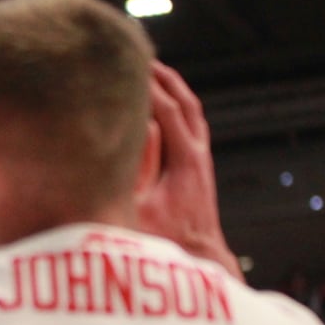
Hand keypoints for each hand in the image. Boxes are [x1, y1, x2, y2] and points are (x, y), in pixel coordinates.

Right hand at [136, 61, 242, 280]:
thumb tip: (133, 132)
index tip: (123, 67)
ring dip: (171, 90)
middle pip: (185, 102)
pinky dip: (173, 110)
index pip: (166, 109)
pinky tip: (157, 112)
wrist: (197, 268)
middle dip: (162, 78)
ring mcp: (201, 165)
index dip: (145, 86)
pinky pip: (188, 129)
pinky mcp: (198, 174)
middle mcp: (199, 157)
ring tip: (149, 73)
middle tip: (137, 56)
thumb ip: (138, 169)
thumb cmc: (163, 247)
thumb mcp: (140, 210)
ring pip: (191, 114)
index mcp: (186, 162)